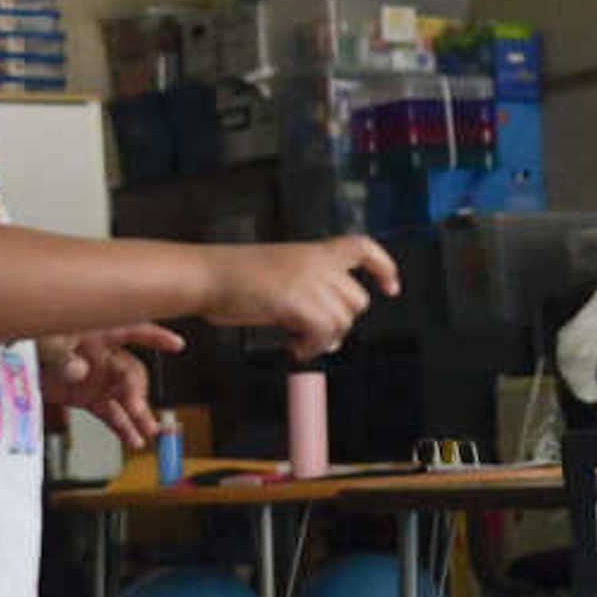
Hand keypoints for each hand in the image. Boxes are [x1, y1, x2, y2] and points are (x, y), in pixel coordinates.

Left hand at [36, 323, 179, 450]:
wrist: (9, 361)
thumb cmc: (29, 338)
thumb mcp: (44, 341)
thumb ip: (63, 356)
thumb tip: (80, 371)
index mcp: (97, 333)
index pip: (132, 330)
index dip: (155, 337)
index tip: (177, 345)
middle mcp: (104, 356)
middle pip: (131, 374)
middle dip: (137, 392)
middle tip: (136, 409)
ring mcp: (98, 379)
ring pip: (125, 398)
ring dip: (138, 415)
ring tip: (149, 432)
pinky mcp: (88, 398)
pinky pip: (111, 414)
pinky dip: (122, 428)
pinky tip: (134, 440)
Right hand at [205, 235, 398, 358]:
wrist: (205, 275)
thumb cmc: (232, 279)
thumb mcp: (280, 275)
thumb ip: (310, 295)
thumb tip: (334, 336)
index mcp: (312, 251)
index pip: (362, 248)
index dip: (383, 266)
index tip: (391, 287)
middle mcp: (316, 263)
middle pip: (356, 300)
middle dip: (340, 323)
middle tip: (310, 335)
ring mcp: (308, 281)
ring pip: (343, 321)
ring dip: (323, 339)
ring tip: (296, 341)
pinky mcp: (296, 301)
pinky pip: (324, 334)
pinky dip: (311, 347)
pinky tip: (292, 347)